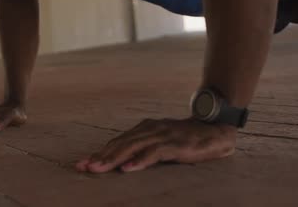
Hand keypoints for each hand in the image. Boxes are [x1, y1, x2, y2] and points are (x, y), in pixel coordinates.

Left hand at [76, 118, 236, 172]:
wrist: (214, 129)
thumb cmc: (186, 138)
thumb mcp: (161, 142)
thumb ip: (144, 148)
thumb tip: (123, 162)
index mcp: (144, 129)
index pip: (117, 141)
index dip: (100, 152)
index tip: (83, 163)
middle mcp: (150, 129)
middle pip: (120, 143)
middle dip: (101, 156)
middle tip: (84, 166)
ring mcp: (162, 135)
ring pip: (132, 147)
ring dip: (113, 158)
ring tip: (98, 168)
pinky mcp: (174, 144)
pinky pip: (154, 153)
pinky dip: (140, 160)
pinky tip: (128, 168)